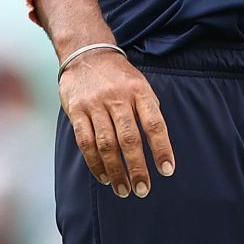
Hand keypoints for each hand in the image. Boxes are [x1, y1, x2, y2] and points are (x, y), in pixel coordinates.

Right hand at [59, 48, 174, 198]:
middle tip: (143, 190)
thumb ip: (149, 111)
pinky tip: (104, 177)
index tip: (167, 170)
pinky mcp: (77, 111)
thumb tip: (160, 145)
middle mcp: (118, 98)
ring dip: (116, 171)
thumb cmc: (119, 77)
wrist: (86, 54)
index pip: (154, 123)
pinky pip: (86, 142)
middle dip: (137, 167)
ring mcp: (95, 104)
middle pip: (129, 138)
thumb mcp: (140, 85)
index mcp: (139, 91)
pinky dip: (95, 163)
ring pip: (106, 144)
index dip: (162, 148)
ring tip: (123, 189)